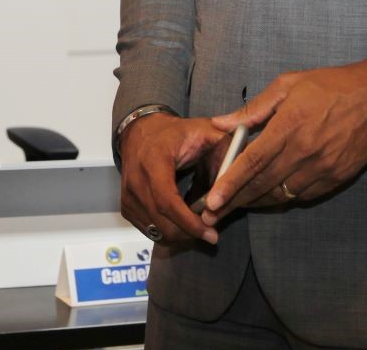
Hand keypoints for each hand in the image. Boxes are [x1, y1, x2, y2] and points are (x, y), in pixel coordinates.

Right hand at [119, 112, 228, 244]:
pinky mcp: (126, 204)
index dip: (189, 222)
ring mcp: (128, 193)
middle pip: (161, 221)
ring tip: (198, 227)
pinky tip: (181, 223)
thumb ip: (225, 149)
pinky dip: (166, 231)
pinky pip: (147, 229)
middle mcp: (136, 179)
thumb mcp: (204, 130)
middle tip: (210, 234)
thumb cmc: (175, 132)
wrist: (141, 130)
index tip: (211, 232)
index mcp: (154, 160)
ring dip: (179, 235)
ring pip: (154, 229)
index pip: (167, 200)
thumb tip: (239, 176)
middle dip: (188, 234)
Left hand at [199, 57, 366, 224]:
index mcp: (289, 125)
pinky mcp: (336, 177)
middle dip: (235, 201)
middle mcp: (304, 152)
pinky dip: (282, 198)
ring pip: (281, 194)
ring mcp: (322, 168)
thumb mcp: (288, 84)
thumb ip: (253, 108)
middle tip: (212, 214)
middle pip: (263, 184)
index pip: (252, 161)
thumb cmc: (331, 85)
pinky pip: (302, 195)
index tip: (212, 200)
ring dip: (256, 203)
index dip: (230, 183)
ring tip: (234, 208)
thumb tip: (221, 122)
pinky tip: (268, 197)